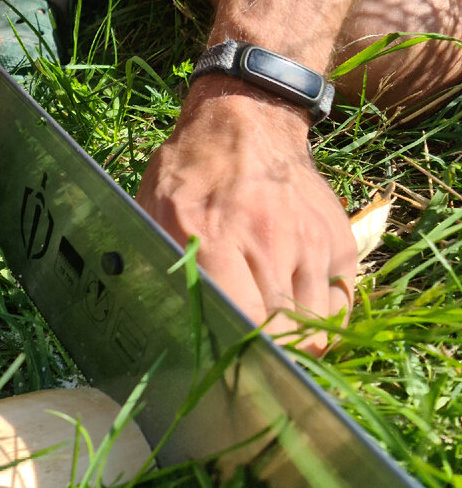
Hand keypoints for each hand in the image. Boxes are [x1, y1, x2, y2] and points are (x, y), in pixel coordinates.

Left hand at [136, 77, 355, 355]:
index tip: (222, 367)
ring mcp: (309, 243)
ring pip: (316, 325)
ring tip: (271, 342)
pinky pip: (341, 305)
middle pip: (280, 333)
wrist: (247, 120)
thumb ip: (154, 261)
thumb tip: (145, 316)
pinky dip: (322, 321)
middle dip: (264, 356)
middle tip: (246, 363)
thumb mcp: (153, 209)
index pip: (238, 322)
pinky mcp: (339, 242)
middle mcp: (266, 243)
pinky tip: (297, 319)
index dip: (234, 354)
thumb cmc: (190, 171)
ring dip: (295, 342)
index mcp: (211, 239)